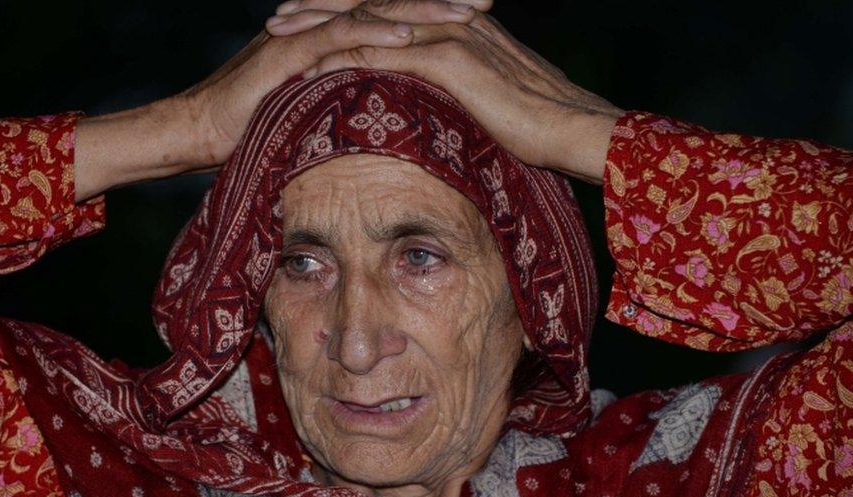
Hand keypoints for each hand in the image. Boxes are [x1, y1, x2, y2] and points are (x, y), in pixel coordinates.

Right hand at [75, 2, 480, 200]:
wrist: (198, 129)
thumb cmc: (254, 125)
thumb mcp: (313, 109)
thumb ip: (345, 99)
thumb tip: (383, 114)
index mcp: (331, 36)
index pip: (392, 16)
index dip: (436, 11)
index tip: (481, 16)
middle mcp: (321, 25)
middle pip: (390, 3)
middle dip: (442, 0)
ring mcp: (304, 34)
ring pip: (372, 12)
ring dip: (421, 9)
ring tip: (466, 13)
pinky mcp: (287, 52)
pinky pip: (338, 38)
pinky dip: (376, 34)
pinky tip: (410, 35)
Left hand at [267, 3, 622, 183]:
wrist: (574, 128)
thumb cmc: (540, 122)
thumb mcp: (492, 96)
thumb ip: (462, 88)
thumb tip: (440, 103)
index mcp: (457, 23)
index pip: (390, 7)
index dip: (346, 9)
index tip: (308, 17)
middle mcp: (449, 19)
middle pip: (370, 3)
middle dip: (320, 6)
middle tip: (278, 16)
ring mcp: (449, 35)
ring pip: (369, 23)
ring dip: (319, 27)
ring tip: (279, 34)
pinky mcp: (449, 61)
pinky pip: (384, 55)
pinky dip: (343, 59)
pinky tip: (310, 69)